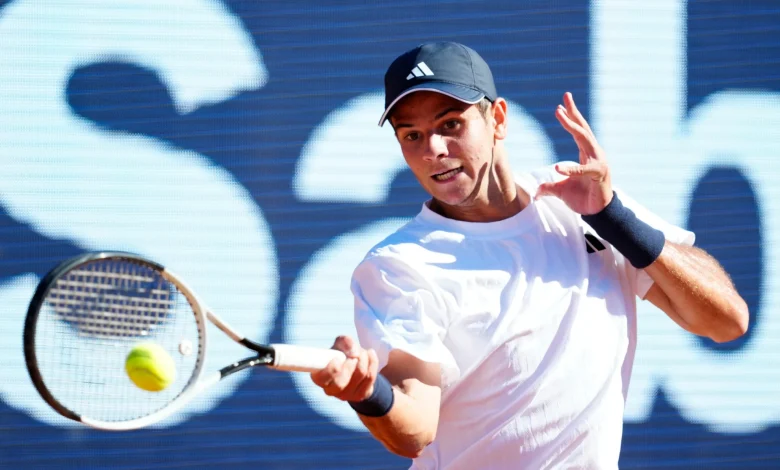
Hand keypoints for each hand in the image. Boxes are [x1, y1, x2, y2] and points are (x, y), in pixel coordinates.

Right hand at [310, 335, 378, 401]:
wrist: (355, 365)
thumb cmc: (342, 354)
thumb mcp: (340, 344)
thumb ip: (345, 342)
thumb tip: (355, 353)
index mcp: (319, 377)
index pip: (321, 379)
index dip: (331, 369)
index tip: (338, 359)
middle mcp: (330, 390)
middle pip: (340, 383)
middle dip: (350, 364)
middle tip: (354, 355)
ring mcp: (345, 395)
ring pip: (360, 375)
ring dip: (364, 358)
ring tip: (362, 352)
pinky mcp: (360, 395)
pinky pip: (370, 377)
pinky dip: (372, 362)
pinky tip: (370, 355)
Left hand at [535, 92, 612, 214]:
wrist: (597, 212)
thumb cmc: (583, 198)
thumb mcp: (560, 190)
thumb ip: (548, 188)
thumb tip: (536, 192)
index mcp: (586, 153)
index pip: (578, 131)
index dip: (571, 117)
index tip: (561, 104)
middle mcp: (593, 153)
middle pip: (582, 128)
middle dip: (573, 112)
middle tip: (564, 98)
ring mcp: (598, 162)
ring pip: (584, 139)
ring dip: (571, 126)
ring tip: (560, 114)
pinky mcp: (598, 175)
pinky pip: (583, 170)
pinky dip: (570, 169)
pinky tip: (557, 168)